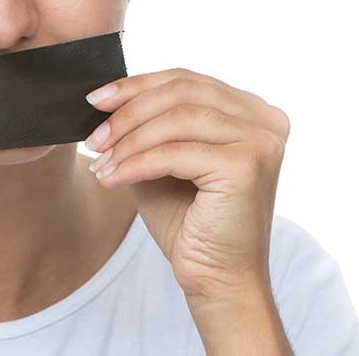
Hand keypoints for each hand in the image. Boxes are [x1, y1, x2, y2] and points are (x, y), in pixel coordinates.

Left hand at [83, 68, 289, 307]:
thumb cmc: (190, 223)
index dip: (136, 85)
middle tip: (93, 136)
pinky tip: (111, 178)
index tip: (95, 100)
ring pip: (177, 118)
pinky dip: (136, 163)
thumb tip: (105, 99)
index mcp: (252, 112)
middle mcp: (265, 120)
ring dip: (129, 139)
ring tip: (100, 161)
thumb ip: (148, 126)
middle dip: (128, 111)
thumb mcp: (162, 161)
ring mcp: (260, 141)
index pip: (187, 80)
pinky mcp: (246, 166)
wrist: (217, 278)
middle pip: (182, 91)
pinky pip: (175, 152)